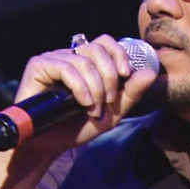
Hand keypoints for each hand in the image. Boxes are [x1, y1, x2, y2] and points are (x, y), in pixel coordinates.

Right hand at [12, 34, 157, 156]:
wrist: (48, 146)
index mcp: (87, 62)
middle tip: (108, 101)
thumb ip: (131, 93)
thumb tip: (151, 72)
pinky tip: (82, 103)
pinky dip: (80, 87)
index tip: (126, 75)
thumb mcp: (112, 113)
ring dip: (95, 88)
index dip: (119, 54)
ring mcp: (53, 59)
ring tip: (93, 110)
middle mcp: (70, 56)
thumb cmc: (77, 128)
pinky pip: (67, 67)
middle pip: (98, 48)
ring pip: (84, 61)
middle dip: (109, 76)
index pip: (106, 42)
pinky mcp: (39, 65)